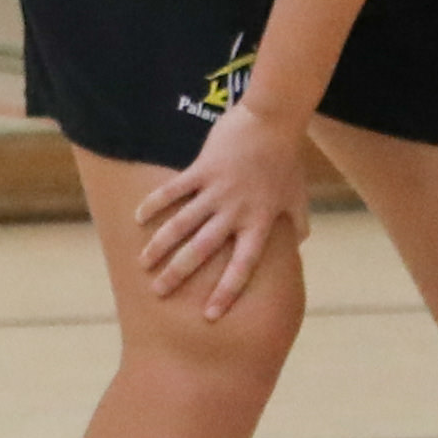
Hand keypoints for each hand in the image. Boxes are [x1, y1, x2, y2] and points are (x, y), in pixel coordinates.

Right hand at [129, 100, 312, 319]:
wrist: (273, 122)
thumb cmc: (287, 161)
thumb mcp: (297, 197)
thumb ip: (297, 225)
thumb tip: (298, 244)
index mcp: (261, 222)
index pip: (242, 266)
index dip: (227, 291)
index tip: (210, 315)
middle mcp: (237, 211)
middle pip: (204, 250)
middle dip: (179, 274)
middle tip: (159, 292)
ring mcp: (217, 190)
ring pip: (182, 224)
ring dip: (160, 245)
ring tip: (143, 263)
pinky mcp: (201, 169)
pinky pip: (173, 191)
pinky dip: (154, 204)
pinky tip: (138, 217)